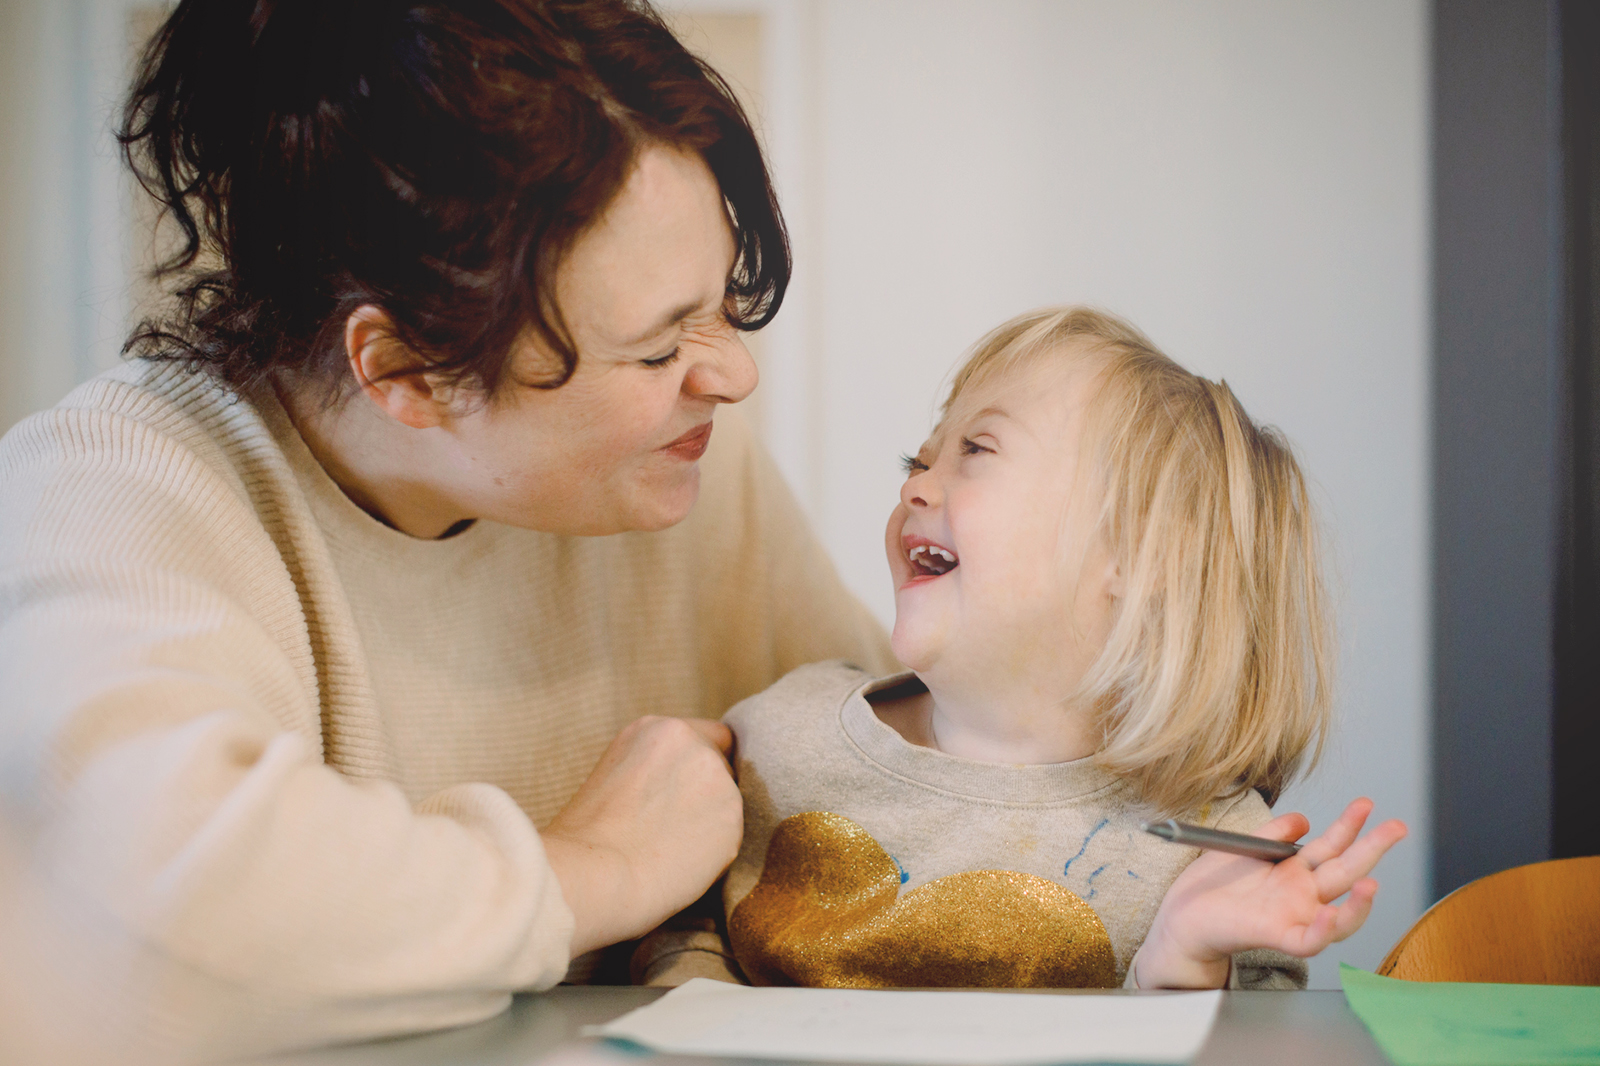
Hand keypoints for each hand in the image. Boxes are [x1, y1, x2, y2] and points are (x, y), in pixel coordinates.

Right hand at [541, 716, 741, 956]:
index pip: (712, 737)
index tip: (687, 793)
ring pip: (728, 804)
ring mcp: (715, 776)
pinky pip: (732, 837)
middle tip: (673, 832)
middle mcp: (691, 743)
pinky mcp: (732, 815)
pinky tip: (680, 864)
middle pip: (723, 769)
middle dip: (707, 797)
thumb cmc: (587, 841)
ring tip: (670, 852)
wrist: (593, 875)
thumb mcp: (614, 778)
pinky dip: (715, 854)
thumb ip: (655, 770)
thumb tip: (681, 790)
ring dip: (711, 826)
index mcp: (655, 729)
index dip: (701, 767)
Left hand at [1135, 798, 1407, 987]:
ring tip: (1372, 881)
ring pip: (1340, 915)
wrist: (1182, 915)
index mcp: (1294, 872)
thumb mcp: (1244, 847)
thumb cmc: (1211, 885)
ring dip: (1359, 902)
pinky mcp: (1275, 935)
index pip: (1332, 847)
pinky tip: (1331, 913)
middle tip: (1398, 827)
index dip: (1350, 826)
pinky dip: (1323, 931)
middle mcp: (1300, 895)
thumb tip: (1305, 819)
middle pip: (1345, 872)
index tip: (1366, 804)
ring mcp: (1292, 916)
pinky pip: (1308, 940)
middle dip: (1373, 850)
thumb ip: (1274, 834)